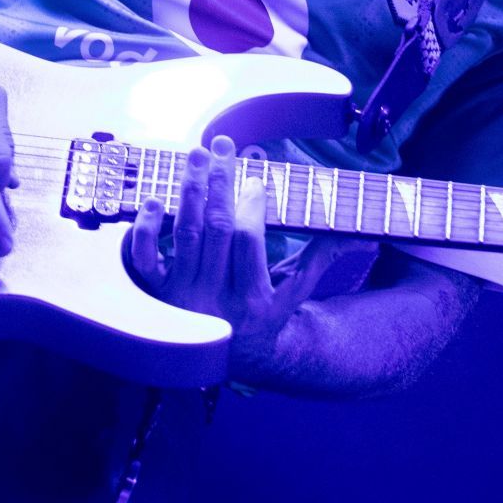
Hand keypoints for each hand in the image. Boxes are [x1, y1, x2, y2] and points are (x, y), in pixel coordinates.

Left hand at [130, 136, 308, 376]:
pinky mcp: (157, 295)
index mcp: (253, 299)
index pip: (248, 240)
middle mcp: (214, 299)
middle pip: (215, 229)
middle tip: (222, 147)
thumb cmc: (267, 314)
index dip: (251, 205)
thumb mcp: (296, 293)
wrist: (230, 356)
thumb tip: (358, 235)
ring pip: (184, 235)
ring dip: (190, 191)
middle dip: (220, 182)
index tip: (256, 178)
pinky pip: (143, 260)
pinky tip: (154, 200)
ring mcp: (181, 297)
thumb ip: (321, 259)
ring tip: (196, 157)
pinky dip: (144, 229)